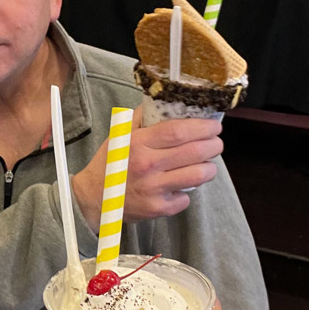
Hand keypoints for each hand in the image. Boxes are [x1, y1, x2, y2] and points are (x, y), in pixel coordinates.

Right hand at [72, 108, 222, 229]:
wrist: (93, 198)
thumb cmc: (109, 164)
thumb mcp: (119, 135)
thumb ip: (141, 118)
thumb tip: (164, 101)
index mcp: (137, 143)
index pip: (178, 131)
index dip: (202, 127)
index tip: (214, 126)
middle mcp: (147, 165)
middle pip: (194, 151)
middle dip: (214, 145)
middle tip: (216, 143)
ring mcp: (153, 188)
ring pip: (198, 175)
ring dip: (209, 168)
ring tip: (206, 164)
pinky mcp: (158, 208)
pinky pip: (186, 198)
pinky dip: (188, 191)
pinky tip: (180, 185)